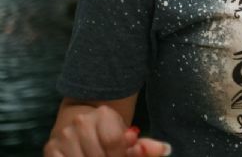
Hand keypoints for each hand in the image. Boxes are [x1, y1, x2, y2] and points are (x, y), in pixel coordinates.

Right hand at [44, 105, 170, 156]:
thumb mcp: (128, 134)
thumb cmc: (108, 130)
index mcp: (104, 114)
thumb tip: (165, 150)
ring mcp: (63, 136)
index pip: (114, 142)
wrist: (80, 118)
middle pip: (98, 155)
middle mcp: (81, 122)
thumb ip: (146, 145)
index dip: (122, 155)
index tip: (125, 156)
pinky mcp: (50, 149)